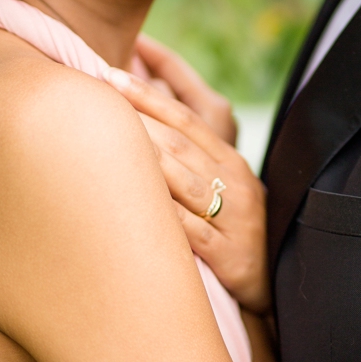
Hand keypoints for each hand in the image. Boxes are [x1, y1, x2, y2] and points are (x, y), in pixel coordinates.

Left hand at [109, 48, 269, 313]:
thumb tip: (136, 121)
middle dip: (134, 118)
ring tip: (101, 137)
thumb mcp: (217, 189)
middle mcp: (234, 183)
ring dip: (142, 157)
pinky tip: (127, 202)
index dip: (147, 94)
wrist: (268, 286)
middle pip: (178, 143)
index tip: (108, 74)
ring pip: (181, 181)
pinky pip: (187, 230)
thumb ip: (184, 157)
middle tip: (92, 96)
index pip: (184, 118)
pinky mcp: (227, 254)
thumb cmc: (228, 232)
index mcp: (229, 161)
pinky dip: (160, 214)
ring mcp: (233, 218)